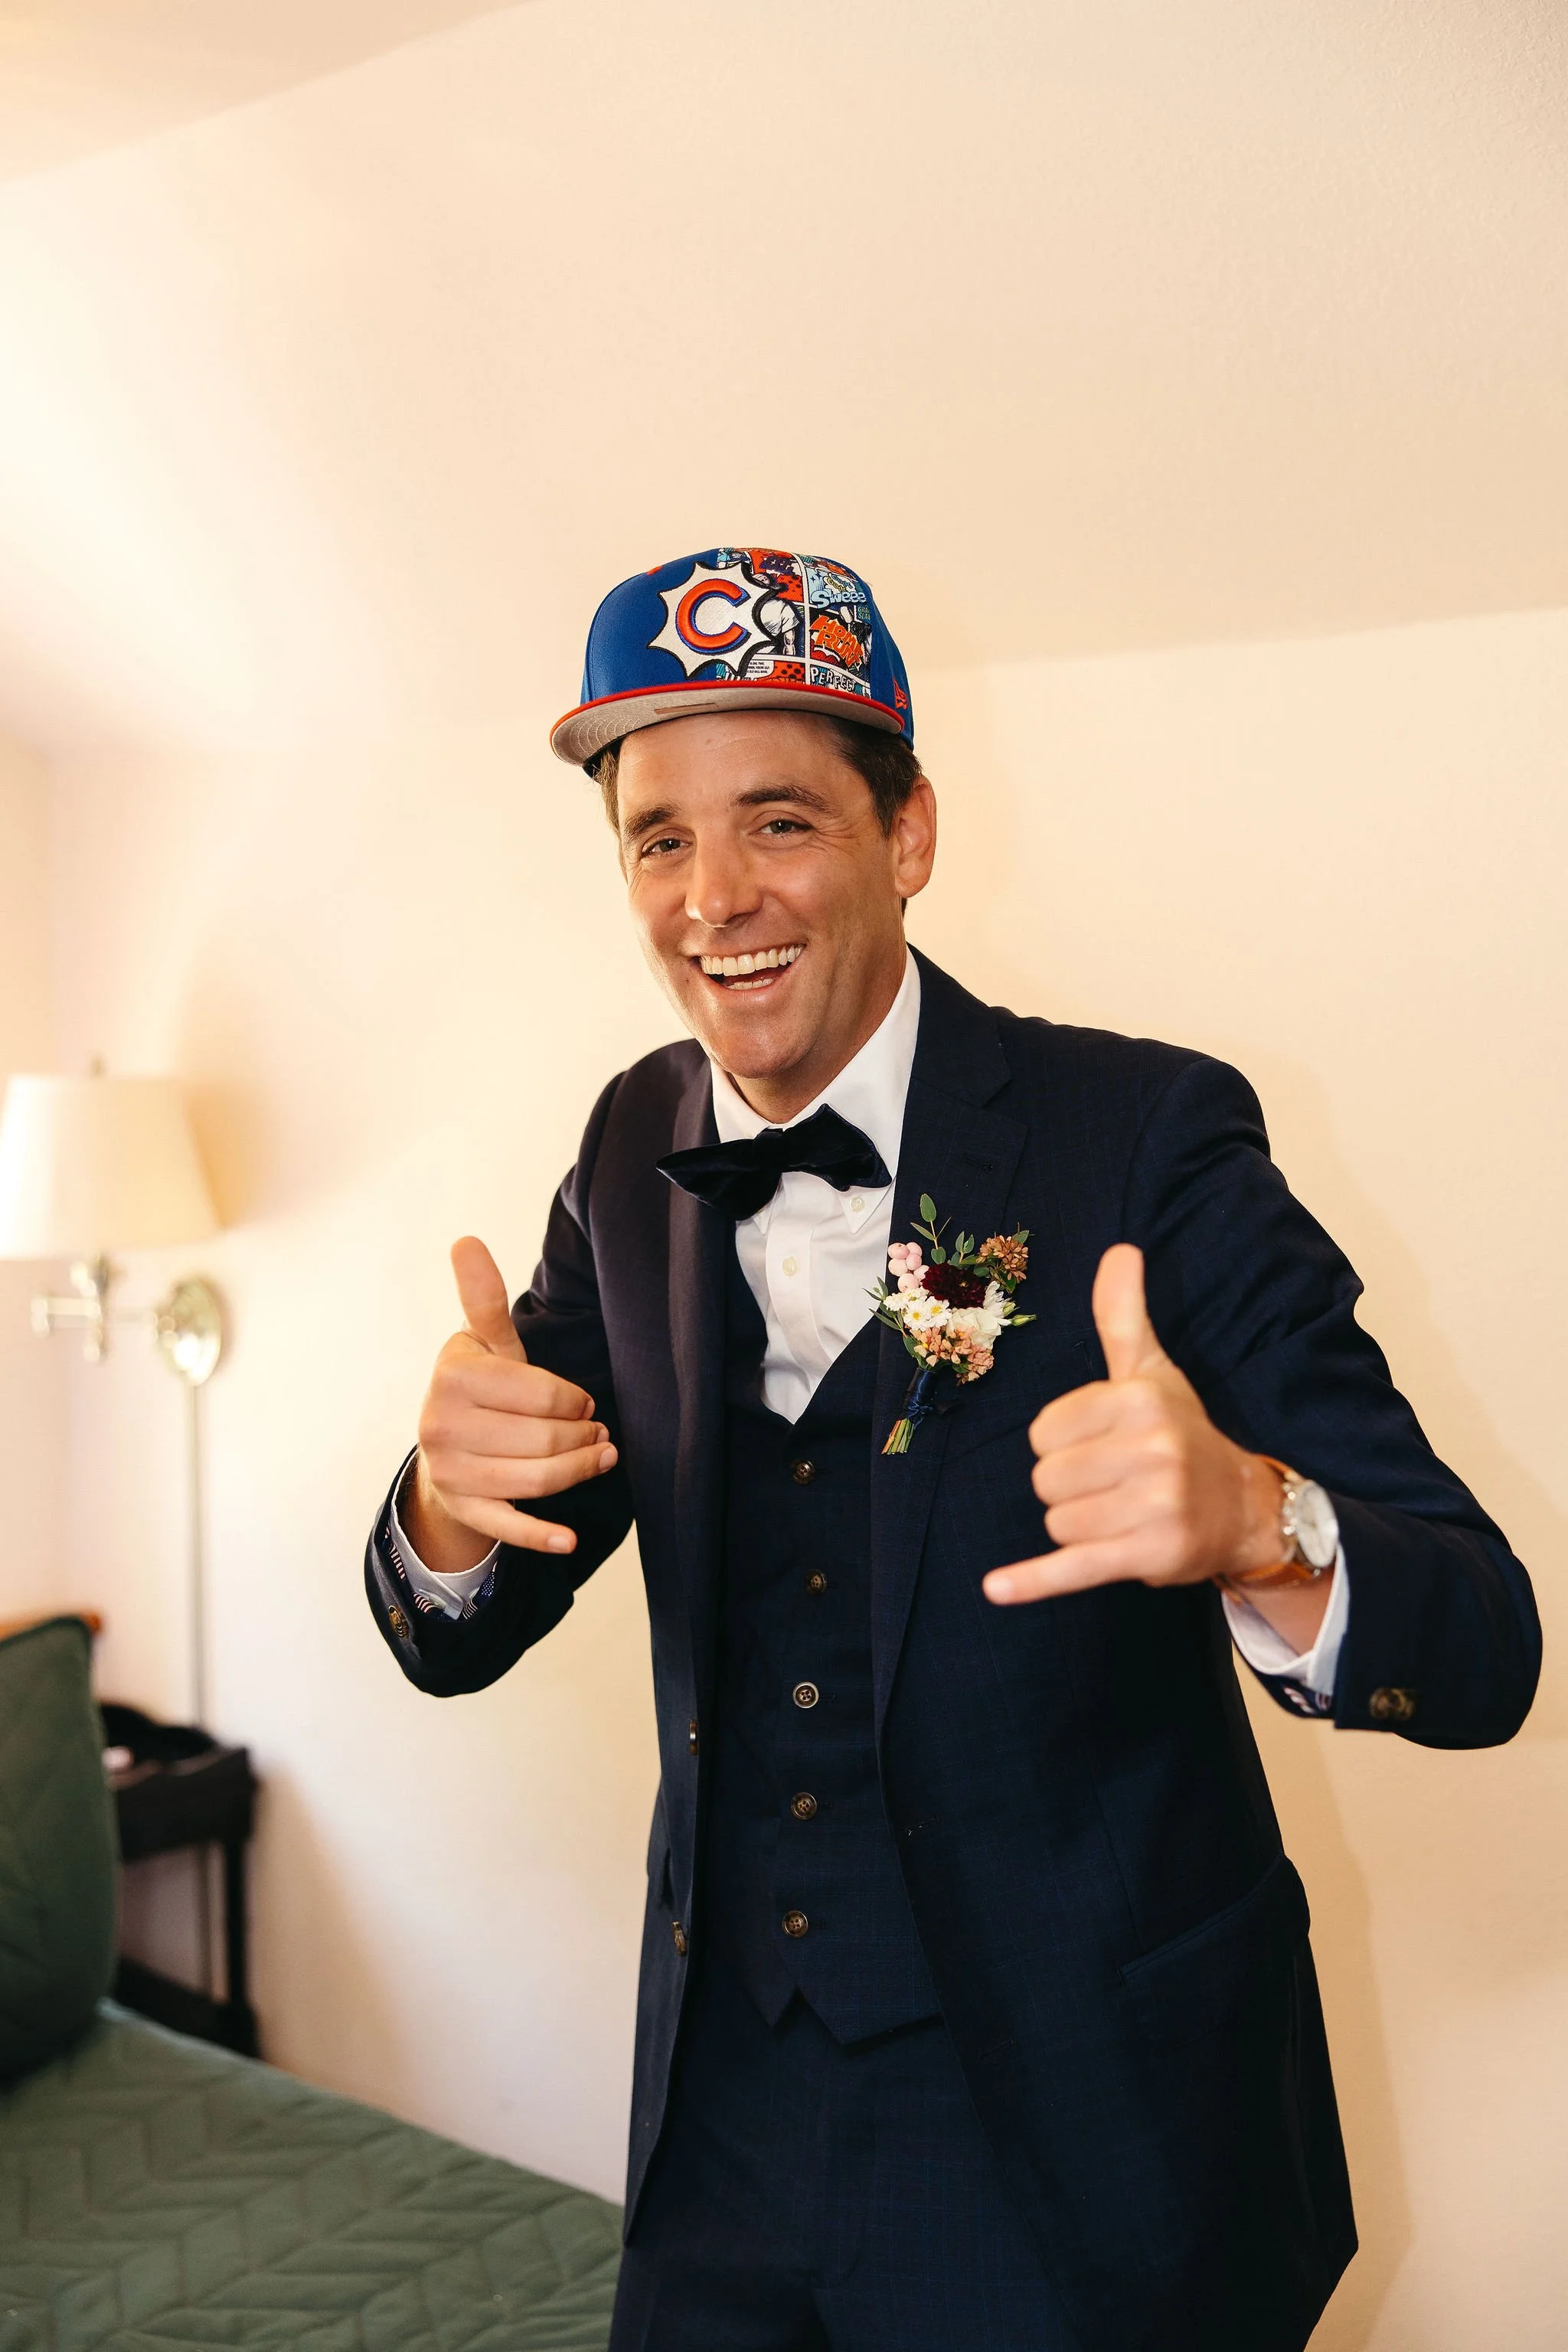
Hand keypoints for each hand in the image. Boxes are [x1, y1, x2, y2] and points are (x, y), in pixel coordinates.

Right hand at [408, 1236, 618, 1568]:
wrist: (444, 1445)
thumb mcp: (483, 1342)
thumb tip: (466, 1239)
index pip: (542, 1393)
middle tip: (600, 1432)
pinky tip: (570, 1539)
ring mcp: (449, 1471)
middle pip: (544, 1439)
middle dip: (584, 1436)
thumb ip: (483, 1297)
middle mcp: (441, 1424)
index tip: (584, 1401)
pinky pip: (508, 1527)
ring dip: (580, 1471)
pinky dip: (542, 1535)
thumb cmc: (479, 1386)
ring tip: (601, 1457)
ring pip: (537, 1479)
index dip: (574, 1399)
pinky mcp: (462, 1508)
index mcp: (453, 1375)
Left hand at [984, 1243, 1282, 1606]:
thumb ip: (1124, 1315)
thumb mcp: (1153, 1371)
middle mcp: (1153, 1451)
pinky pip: (1074, 1568)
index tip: (1100, 1444)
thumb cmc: (1181, 1433)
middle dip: (1068, 1486)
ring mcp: (1155, 1507)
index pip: (1044, 1431)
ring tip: (1120, 1512)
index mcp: (1140, 1402)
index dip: (1061, 1442)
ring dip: (1077, 1525)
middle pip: (1046, 1479)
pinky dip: (1033, 1581)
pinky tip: (995, 1588)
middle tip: (1114, 1482)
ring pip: (1057, 1521)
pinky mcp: (1151, 1556)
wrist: (1245, 1507)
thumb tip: (1119, 1249)